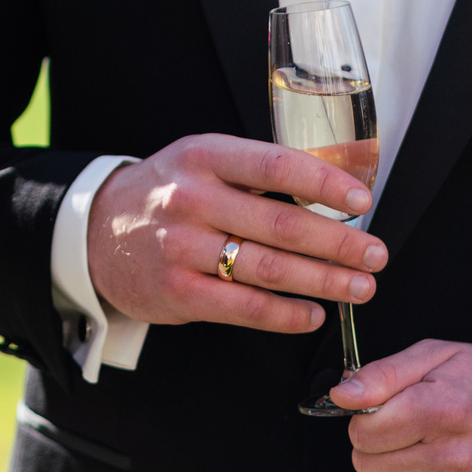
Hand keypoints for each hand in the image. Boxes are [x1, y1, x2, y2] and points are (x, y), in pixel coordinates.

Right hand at [83, 134, 385, 331]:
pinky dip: (287, 315)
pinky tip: (314, 314)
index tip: (361, 201)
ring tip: (360, 287)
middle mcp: (192, 199)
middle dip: (339, 243)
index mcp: (205, 156)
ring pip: (270, 269)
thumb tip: (334, 186)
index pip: (276, 165)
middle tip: (375, 255)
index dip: (325, 182)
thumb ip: (257, 171)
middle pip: (282, 223)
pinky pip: (246, 308)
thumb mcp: (201, 162)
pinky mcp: (178, 292)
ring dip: (324, 282)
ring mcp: (182, 248)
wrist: (96, 234)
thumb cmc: (167, 194)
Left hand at [333, 339, 471, 471]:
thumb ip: (383, 374)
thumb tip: (342, 395)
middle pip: (366, 464)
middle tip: (400, 436)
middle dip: (371, 447)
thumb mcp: (437, 357)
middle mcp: (455, 460)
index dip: (364, 419)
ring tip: (404, 461)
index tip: (383, 414)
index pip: (365, 430)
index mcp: (445, 411)